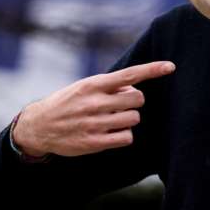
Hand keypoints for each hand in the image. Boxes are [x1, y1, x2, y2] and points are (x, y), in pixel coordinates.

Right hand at [12, 61, 174, 157]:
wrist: (38, 126)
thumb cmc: (68, 102)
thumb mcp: (85, 87)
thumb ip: (110, 86)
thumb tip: (134, 89)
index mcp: (93, 84)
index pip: (129, 74)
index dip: (152, 70)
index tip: (171, 67)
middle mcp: (94, 102)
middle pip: (137, 99)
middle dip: (134, 102)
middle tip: (120, 105)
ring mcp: (94, 123)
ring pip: (133, 119)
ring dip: (129, 119)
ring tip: (112, 119)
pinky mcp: (92, 142)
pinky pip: (126, 138)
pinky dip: (124, 135)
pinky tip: (112, 133)